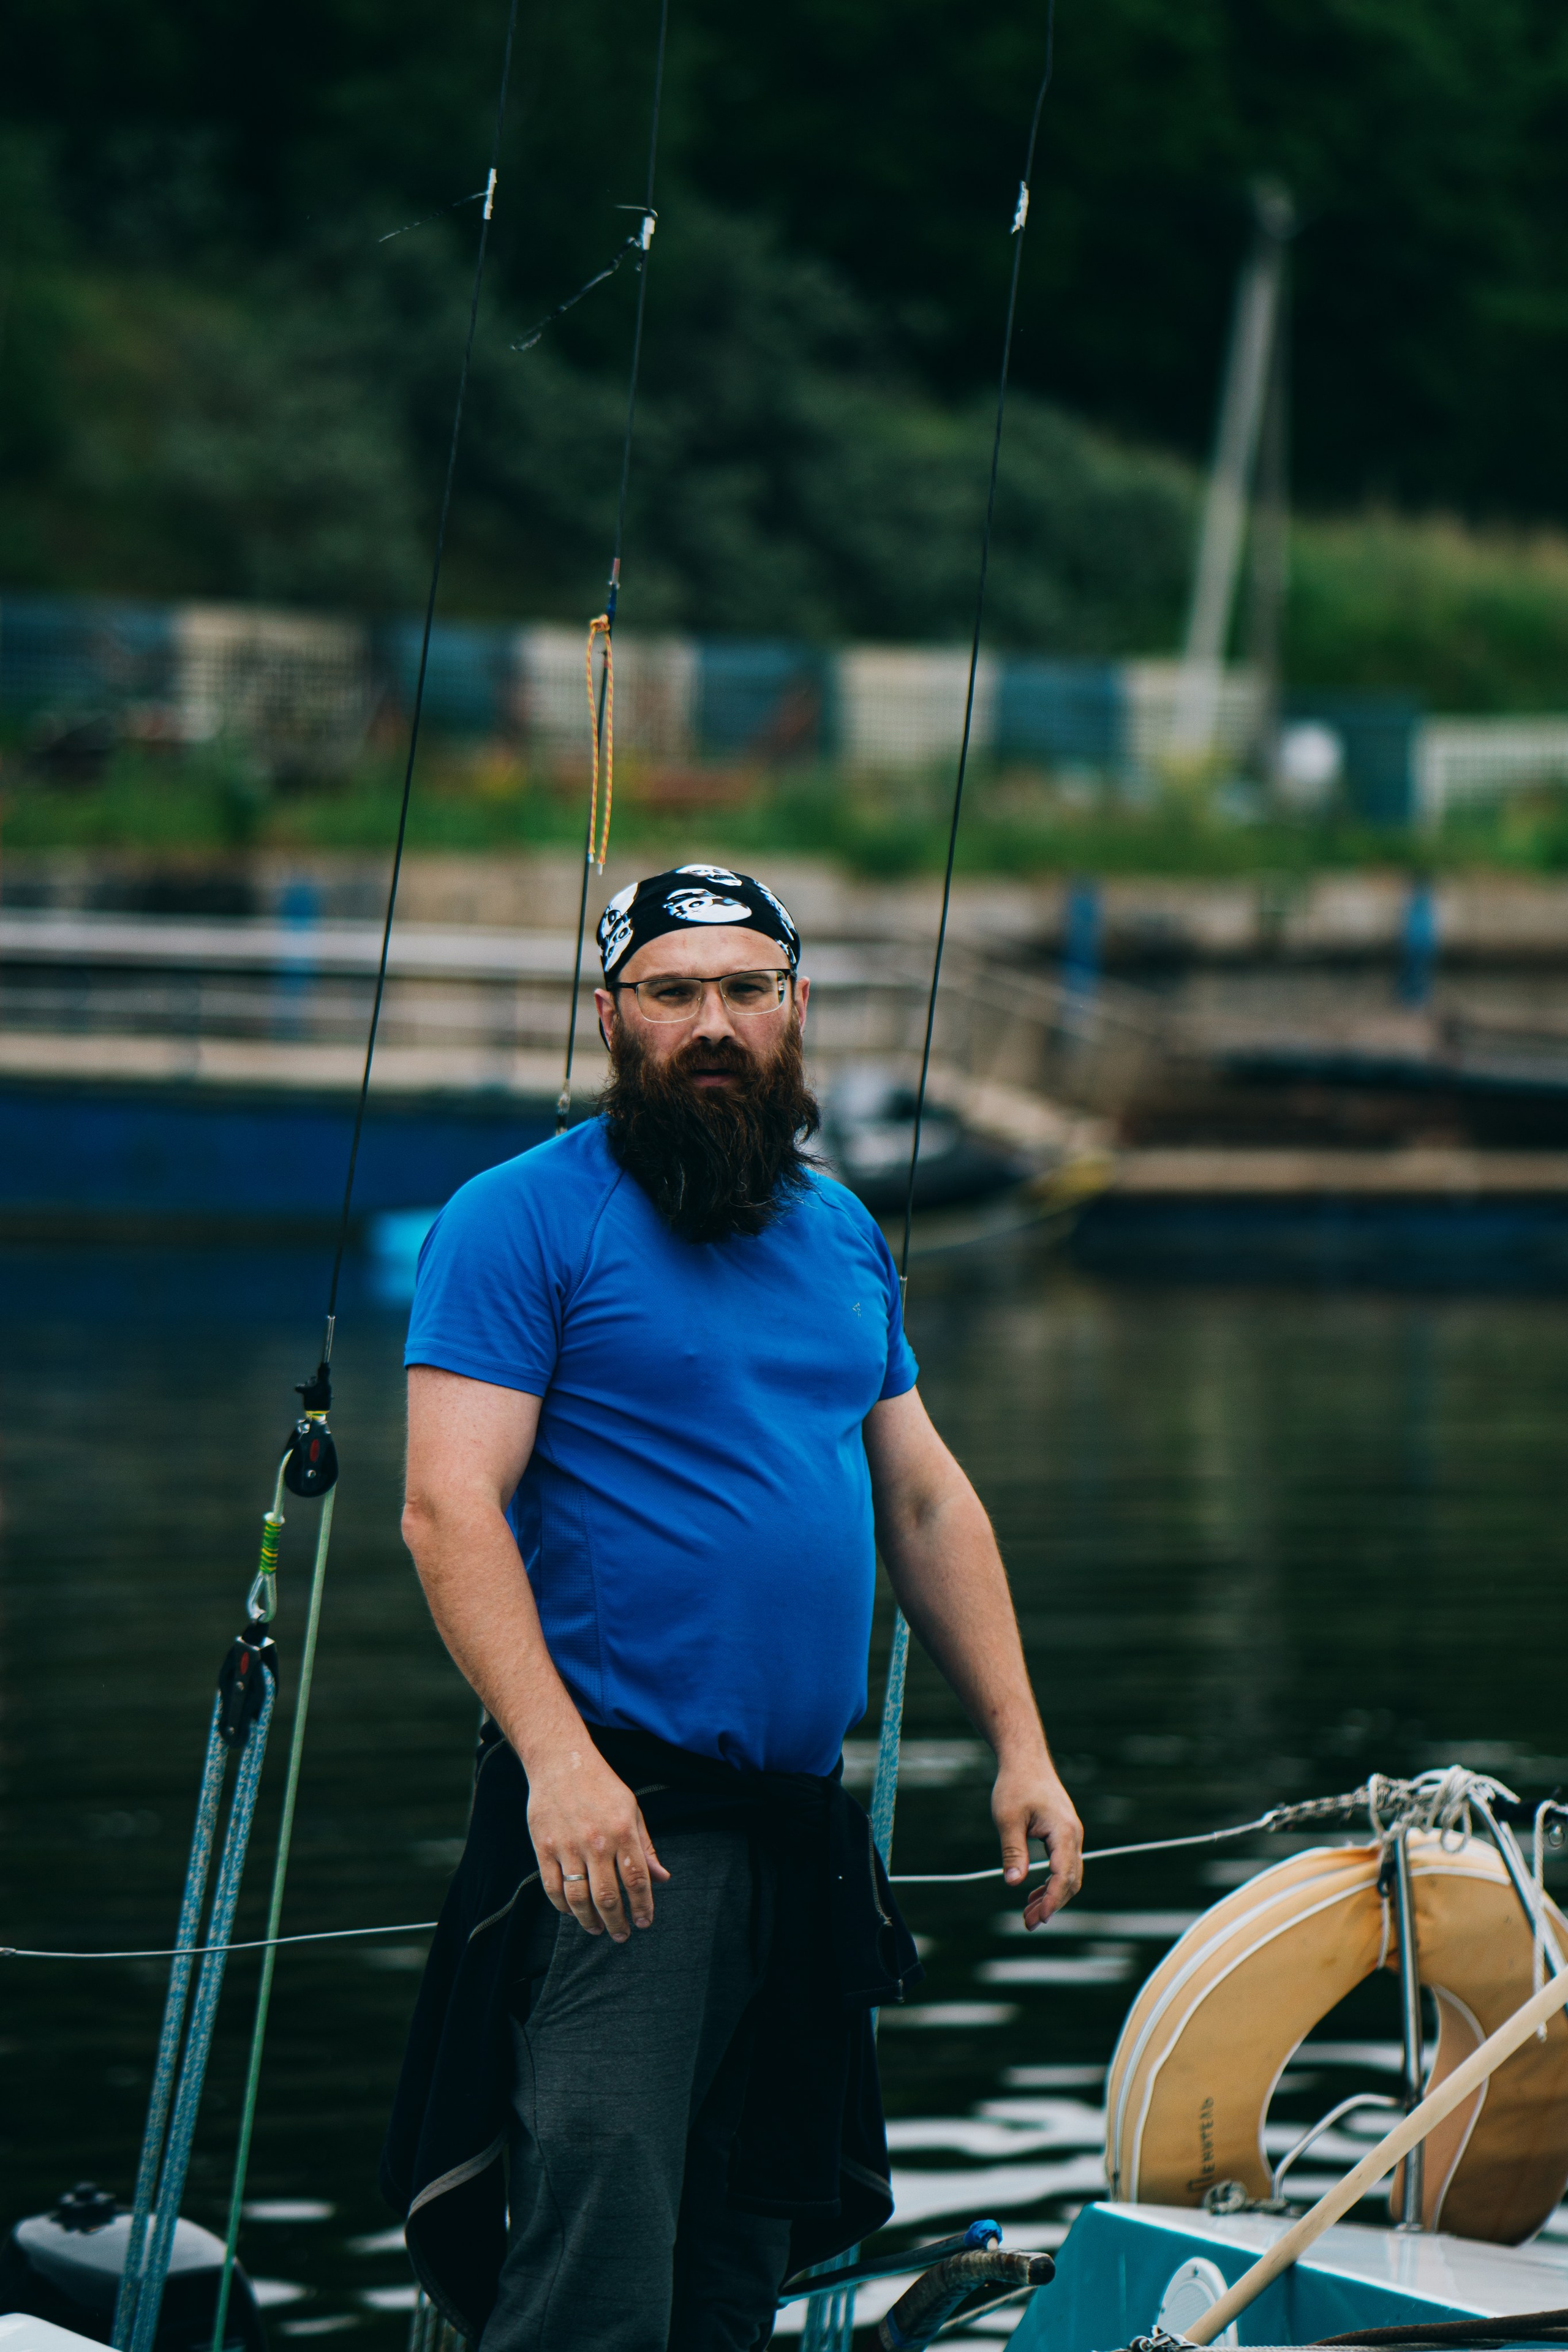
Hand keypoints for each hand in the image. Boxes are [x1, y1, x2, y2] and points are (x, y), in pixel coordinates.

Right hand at [525, 1741, 670, 1941]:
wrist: (560, 1761)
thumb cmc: (601, 1785)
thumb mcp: (631, 1809)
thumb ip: (645, 1846)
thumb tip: (662, 1878)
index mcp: (622, 1830)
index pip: (637, 1879)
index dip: (643, 1906)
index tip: (645, 1922)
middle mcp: (596, 1841)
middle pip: (608, 1896)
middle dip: (617, 1922)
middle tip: (622, 1935)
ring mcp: (567, 1845)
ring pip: (579, 1897)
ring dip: (590, 1920)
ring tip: (597, 1929)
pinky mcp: (543, 1847)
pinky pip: (553, 1888)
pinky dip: (563, 1907)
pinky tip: (572, 1912)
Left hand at [992, 1757, 1082, 1929]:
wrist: (1025, 1759)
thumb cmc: (1016, 1785)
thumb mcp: (1008, 1819)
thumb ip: (1012, 1851)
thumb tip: (1013, 1884)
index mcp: (1063, 1831)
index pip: (1062, 1875)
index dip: (1052, 1899)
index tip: (1040, 1918)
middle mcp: (1073, 1835)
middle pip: (1070, 1880)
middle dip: (1051, 1904)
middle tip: (1028, 1923)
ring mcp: (1070, 1835)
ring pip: (1068, 1875)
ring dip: (1051, 1896)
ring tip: (1029, 1916)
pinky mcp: (1063, 1834)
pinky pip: (1063, 1865)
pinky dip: (1050, 1882)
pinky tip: (1033, 1894)